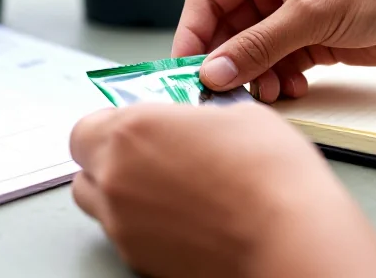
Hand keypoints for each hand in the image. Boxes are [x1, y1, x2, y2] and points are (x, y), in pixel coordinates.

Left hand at [69, 103, 375, 277]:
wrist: (289, 240)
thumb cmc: (270, 178)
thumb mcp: (238, 114)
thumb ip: (196, 114)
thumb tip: (195, 121)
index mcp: (130, 133)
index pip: (87, 126)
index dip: (111, 124)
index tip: (138, 123)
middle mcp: (116, 180)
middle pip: (86, 167)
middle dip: (111, 158)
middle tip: (152, 153)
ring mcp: (124, 226)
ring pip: (101, 204)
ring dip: (122, 190)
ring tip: (168, 186)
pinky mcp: (141, 260)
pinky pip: (126, 234)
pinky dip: (143, 223)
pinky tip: (182, 216)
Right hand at [173, 0, 375, 101]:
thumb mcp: (309, 15)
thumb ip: (257, 46)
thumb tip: (212, 73)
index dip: (193, 33)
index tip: (187, 68)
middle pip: (228, 29)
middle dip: (228, 61)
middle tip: (223, 92)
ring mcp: (291, 13)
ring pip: (252, 52)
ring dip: (256, 75)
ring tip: (269, 92)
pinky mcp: (312, 38)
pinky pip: (279, 64)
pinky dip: (280, 79)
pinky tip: (295, 88)